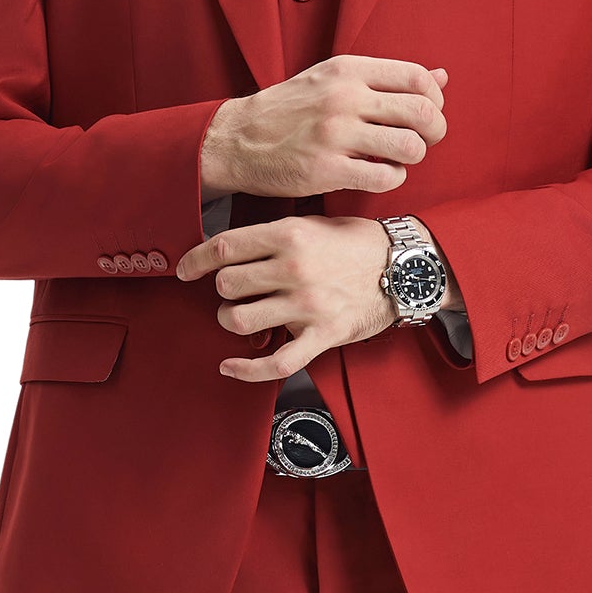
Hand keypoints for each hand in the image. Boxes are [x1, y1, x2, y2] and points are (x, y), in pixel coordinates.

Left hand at [176, 215, 399, 382]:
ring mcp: (307, 305)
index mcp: (290, 235)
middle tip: (234, 292)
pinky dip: (246, 369)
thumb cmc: (359, 244)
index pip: (224, 247)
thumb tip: (232, 247)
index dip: (196, 260)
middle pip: (227, 284)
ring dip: (232, 321)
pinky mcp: (322, 336)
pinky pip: (276, 362)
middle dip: (223, 290)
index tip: (186, 269)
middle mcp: (294, 268)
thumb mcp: (315, 223)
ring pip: (240, 320)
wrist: (405, 268)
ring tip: (242, 317)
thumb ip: (275, 234)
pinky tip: (230, 366)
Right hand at [199, 56, 446, 200]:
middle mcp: (343, 98)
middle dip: (434, 132)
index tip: (425, 114)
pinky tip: (379, 174)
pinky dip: (393, 179)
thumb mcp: (333, 79)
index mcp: (348, 70)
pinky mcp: (327, 170)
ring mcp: (335, 134)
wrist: (238, 140)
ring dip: (413, 157)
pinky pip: (385, 177)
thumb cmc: (290, 111)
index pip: (418, 78)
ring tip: (397, 158)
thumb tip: (441, 76)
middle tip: (422, 141)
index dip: (434, 100)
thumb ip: (386, 78)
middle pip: (422, 112)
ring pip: (410, 146)